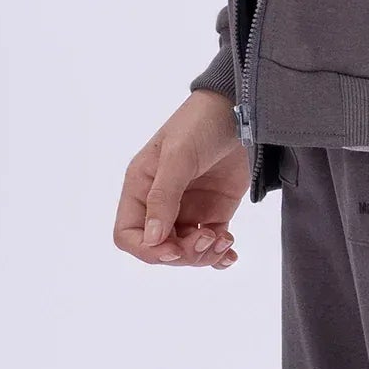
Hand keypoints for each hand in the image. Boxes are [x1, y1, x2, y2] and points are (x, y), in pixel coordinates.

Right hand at [114, 90, 250, 269]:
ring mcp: (187, 210)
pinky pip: (209, 246)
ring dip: (204, 255)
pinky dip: (219, 255)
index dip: (148, 250)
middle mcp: (160, 203)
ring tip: (224, 240)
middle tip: (208, 238)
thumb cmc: (201, 124)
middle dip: (183, 254)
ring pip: (186, 253)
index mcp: (141, 188)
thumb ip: (164, 197)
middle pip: (160, 249)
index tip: (173, 249)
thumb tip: (152, 239)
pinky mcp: (213, 213)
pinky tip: (231, 251)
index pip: (128, 234)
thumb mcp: (178, 157)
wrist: (240, 113)